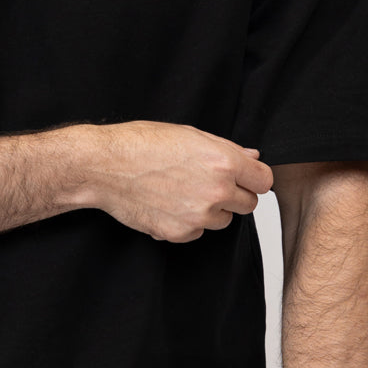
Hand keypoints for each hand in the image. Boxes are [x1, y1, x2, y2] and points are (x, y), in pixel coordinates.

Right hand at [83, 121, 273, 241]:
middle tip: (208, 183)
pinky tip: (167, 204)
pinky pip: (197, 232)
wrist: (104, 166)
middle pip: (249, 205)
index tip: (245, 178)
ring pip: (223, 221)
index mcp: (224, 162)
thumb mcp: (189, 135)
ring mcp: (198, 216)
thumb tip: (252, 157)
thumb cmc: (140, 144)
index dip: (254, 178)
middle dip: (234, 195)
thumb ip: (226, 149)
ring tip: (182, 191)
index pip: (264, 181)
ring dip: (211, 211)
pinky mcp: (179, 233)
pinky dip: (187, 223)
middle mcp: (216, 191)